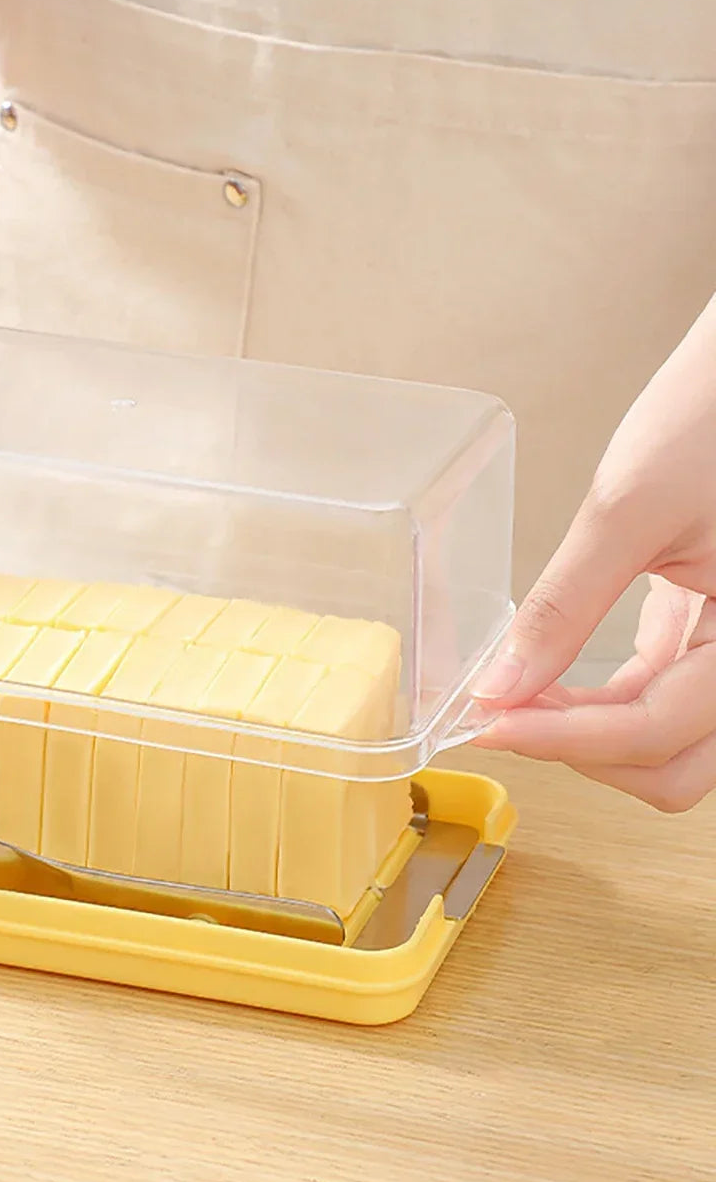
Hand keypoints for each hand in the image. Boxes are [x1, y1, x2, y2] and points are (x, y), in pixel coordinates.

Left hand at [471, 295, 715, 812]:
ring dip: (587, 733)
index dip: (562, 738)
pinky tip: (547, 675)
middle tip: (502, 717)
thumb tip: (500, 684)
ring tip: (516, 696)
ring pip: (664, 740)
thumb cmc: (713, 417)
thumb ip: (565, 605)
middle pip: (669, 763)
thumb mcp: (630, 509)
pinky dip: (601, 700)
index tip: (487, 722)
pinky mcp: (707, 629)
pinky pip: (660, 695)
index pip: (654, 732)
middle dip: (582, 751)